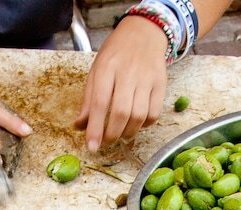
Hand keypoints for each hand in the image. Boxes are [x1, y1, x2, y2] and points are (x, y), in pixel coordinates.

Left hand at [75, 17, 167, 149]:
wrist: (143, 32)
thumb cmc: (116, 54)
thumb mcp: (96, 70)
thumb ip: (88, 99)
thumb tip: (79, 126)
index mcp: (106, 67)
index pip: (99, 103)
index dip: (95, 128)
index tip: (92, 147)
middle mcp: (127, 72)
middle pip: (121, 113)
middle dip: (112, 134)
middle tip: (107, 142)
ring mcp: (146, 78)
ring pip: (139, 116)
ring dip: (128, 132)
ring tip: (121, 134)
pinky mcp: (160, 84)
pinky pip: (154, 113)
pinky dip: (145, 125)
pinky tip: (137, 123)